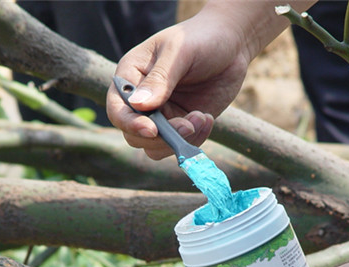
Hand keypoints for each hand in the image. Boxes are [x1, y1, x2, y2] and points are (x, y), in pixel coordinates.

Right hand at [106, 7, 252, 159]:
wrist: (231, 45)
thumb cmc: (201, 38)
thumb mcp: (180, 52)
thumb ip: (160, 79)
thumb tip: (138, 105)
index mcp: (131, 77)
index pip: (117, 109)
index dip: (130, 124)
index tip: (151, 129)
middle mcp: (142, 100)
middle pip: (133, 135)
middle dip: (160, 137)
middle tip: (188, 125)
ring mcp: (162, 115)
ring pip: (155, 147)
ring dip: (179, 140)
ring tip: (202, 117)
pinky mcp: (182, 124)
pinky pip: (179, 145)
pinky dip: (195, 139)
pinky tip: (207, 118)